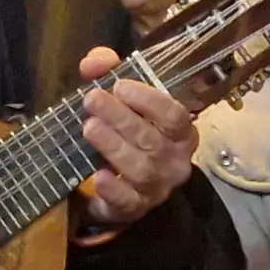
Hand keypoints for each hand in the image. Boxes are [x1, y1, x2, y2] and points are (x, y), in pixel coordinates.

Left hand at [70, 47, 193, 230]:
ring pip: (140, 168)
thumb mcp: (119, 100)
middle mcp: (175, 161)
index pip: (175, 115)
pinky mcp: (135, 208)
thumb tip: (95, 61)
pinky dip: (114, 189)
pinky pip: (128, 201)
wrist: (117, 184)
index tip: (120, 85)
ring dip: (114, 146)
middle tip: (92, 100)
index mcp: (180, 132)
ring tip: (89, 128)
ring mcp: (157, 187)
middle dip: (121, 118)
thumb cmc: (126, 133)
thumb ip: (107, 73)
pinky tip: (98, 176)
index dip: (149, 100)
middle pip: (153, 140)